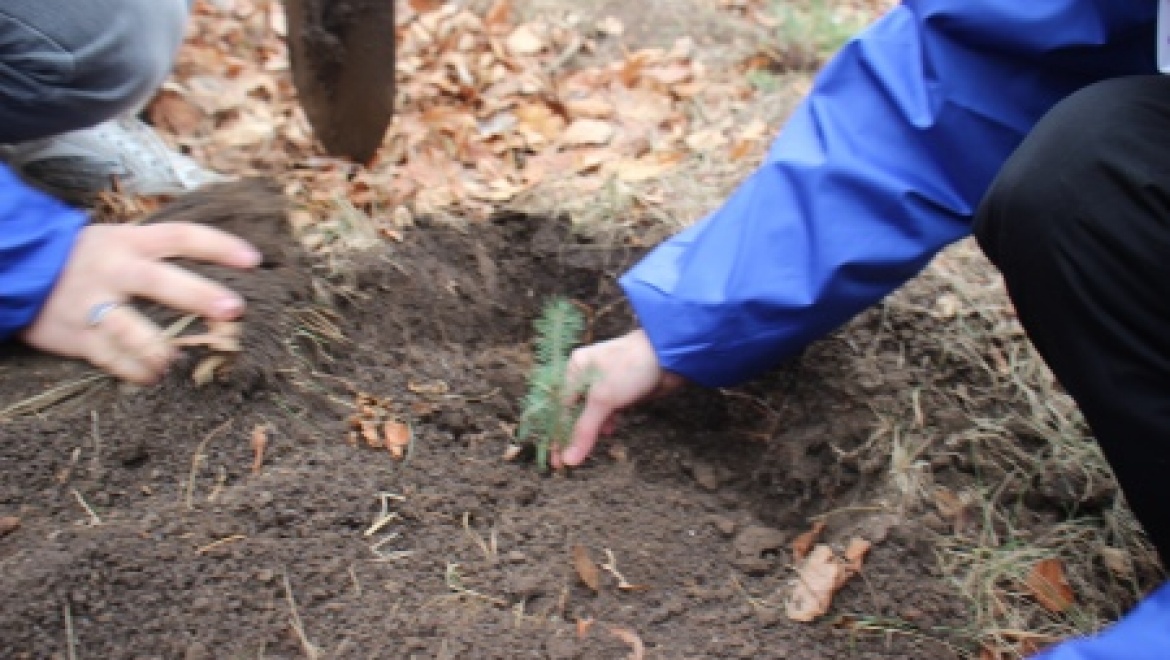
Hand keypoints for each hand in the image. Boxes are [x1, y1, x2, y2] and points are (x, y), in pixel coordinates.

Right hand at [21, 223, 260, 383]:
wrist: (19, 269)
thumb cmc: (88, 259)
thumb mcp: (120, 242)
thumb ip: (160, 254)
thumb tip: (224, 267)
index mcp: (130, 242)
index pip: (182, 236)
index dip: (218, 246)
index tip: (253, 260)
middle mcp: (115, 270)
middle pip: (160, 281)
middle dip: (197, 295)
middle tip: (232, 310)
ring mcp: (95, 304)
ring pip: (131, 328)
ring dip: (162, 348)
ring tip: (184, 361)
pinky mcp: (78, 336)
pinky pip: (112, 358)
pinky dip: (137, 371)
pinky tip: (157, 378)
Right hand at [554, 328, 683, 466]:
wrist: (669, 355)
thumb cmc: (631, 367)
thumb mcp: (603, 398)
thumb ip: (585, 429)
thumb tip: (568, 459)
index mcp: (576, 368)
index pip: (560, 407)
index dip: (557, 433)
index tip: (555, 458)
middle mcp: (587, 374)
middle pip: (575, 411)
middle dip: (575, 434)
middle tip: (572, 460)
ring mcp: (606, 382)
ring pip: (593, 413)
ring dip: (594, 428)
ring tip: (595, 442)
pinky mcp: (623, 391)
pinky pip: (609, 411)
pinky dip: (609, 421)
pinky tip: (611, 428)